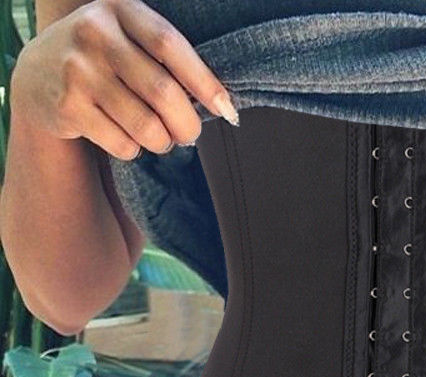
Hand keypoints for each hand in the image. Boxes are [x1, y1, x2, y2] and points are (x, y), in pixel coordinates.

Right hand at [9, 0, 237, 160]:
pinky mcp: (67, 107)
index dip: (204, 81)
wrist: (36, 74)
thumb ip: (167, 58)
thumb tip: (222, 103)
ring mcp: (78, 70)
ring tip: (160, 138)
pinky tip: (126, 137)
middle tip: (189, 134)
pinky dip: (134, 150)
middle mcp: (95, 33)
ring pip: (146, 126)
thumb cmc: (105, 60)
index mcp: (120, 10)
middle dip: (187, 124)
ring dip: (162, 142)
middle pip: (163, 92)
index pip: (170, 45)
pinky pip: (123, 144)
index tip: (226, 109)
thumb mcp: (129, 39)